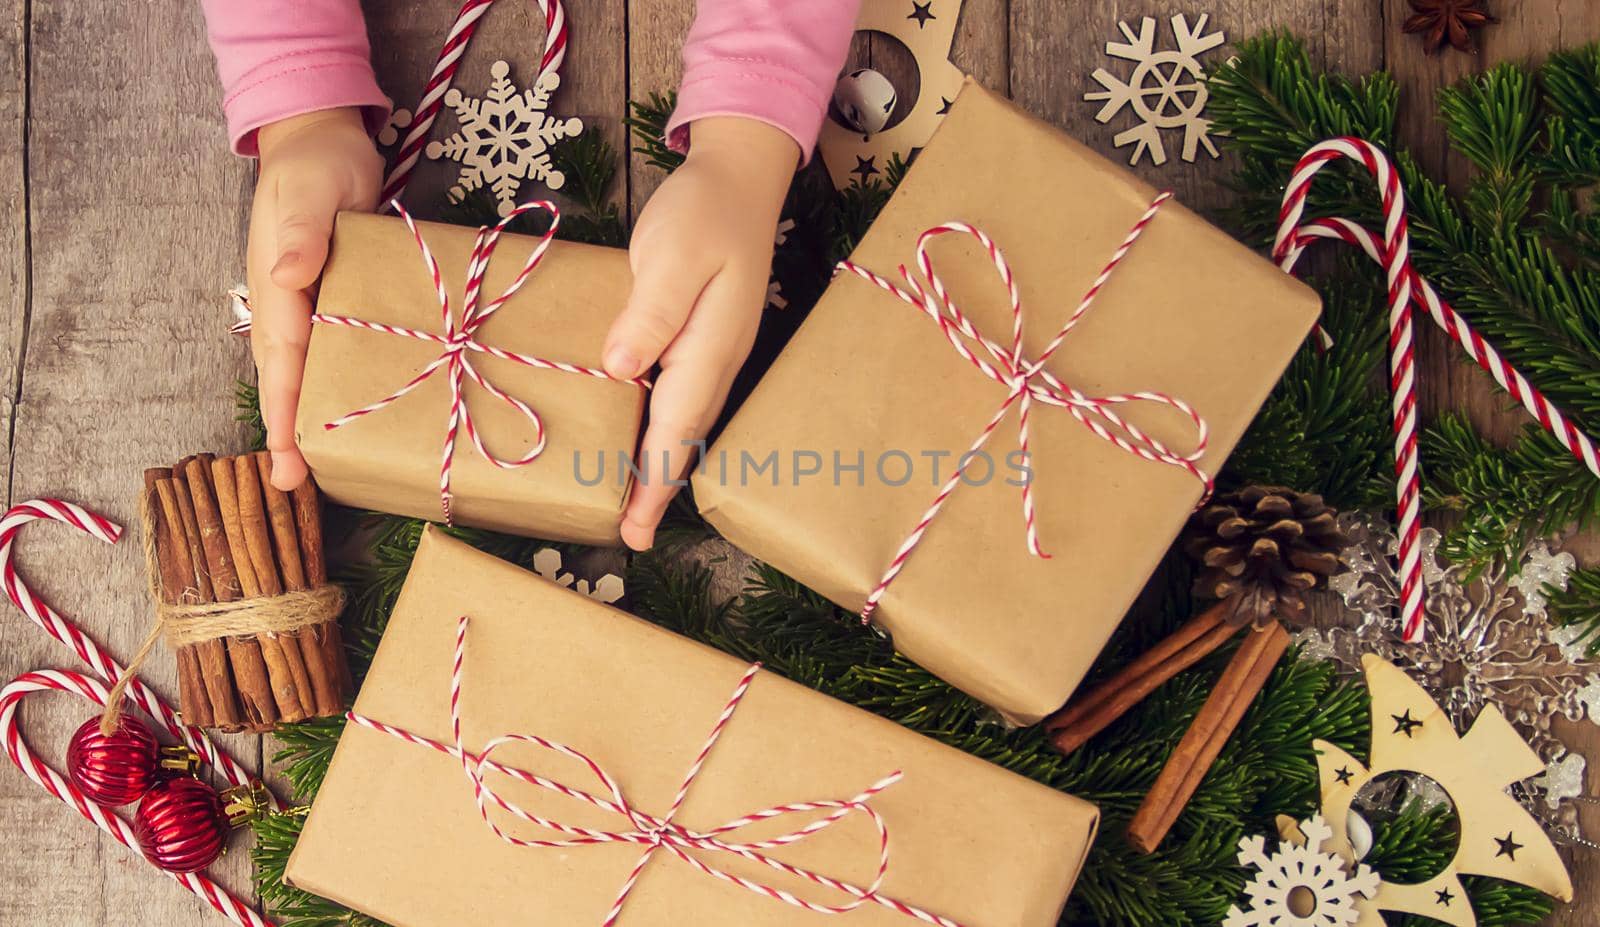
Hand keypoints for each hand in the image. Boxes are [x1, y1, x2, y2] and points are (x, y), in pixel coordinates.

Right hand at [247, 107, 382, 489]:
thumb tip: (286, 276)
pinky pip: (322, 354)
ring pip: (299, 372)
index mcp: (278, 286)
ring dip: (303, 419)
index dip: (287, 409)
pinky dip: (326, 389)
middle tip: (292, 484)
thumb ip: (301, 232)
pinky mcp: (325, 301)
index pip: (284, 359)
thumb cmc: (318, 164)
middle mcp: (284, 304)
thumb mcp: (311, 190)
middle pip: (283, 378)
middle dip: (287, 432)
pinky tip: (342, 415)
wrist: (322, 141)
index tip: (288, 453)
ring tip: (310, 470)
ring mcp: (302, 305)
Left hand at [604, 117, 796, 549]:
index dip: (654, 481)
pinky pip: (678, 398)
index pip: (677, 429)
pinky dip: (659, 429)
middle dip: (657, 489)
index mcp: (708, 348)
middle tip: (630, 536)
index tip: (636, 527)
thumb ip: (651, 312)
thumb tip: (623, 368)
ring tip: (630, 504)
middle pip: (684, 438)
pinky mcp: (699, 339)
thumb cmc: (704, 212)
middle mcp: (715, 360)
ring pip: (683, 422)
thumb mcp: (673, 253)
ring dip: (658, 464)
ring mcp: (711, 352)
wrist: (739, 180)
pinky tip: (637, 437)